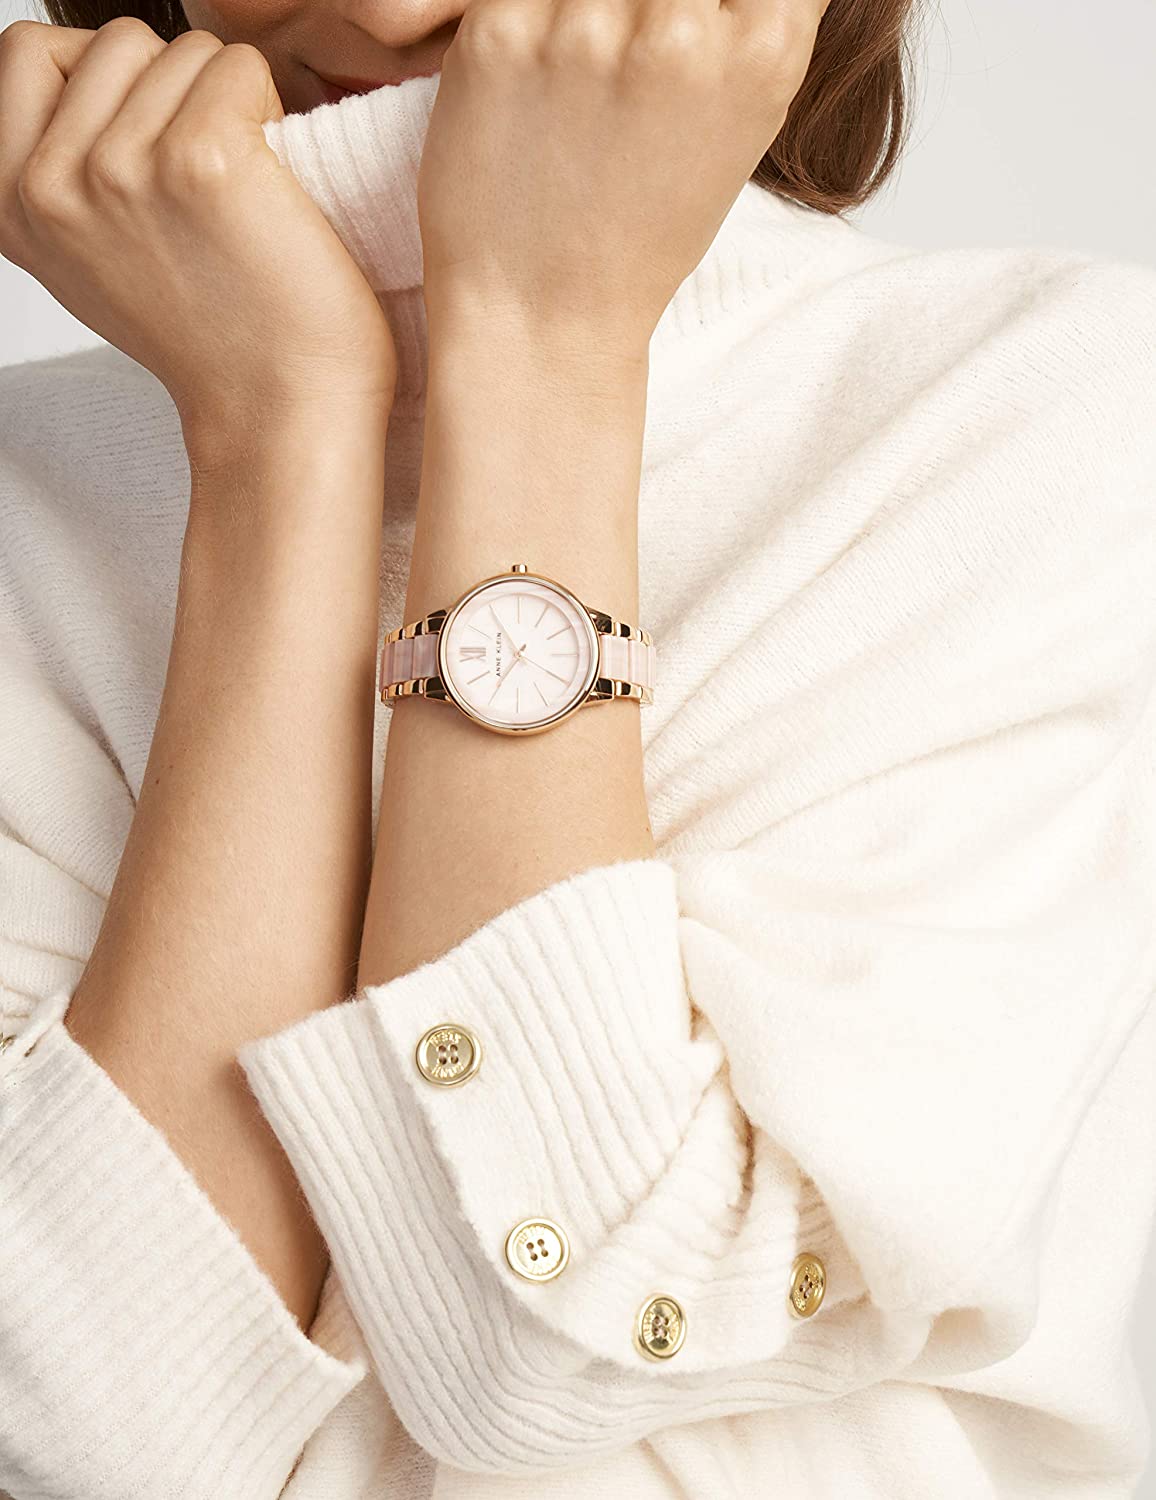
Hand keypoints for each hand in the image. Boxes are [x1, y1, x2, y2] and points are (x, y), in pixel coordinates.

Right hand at [0, 19, 396, 432]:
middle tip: (207, 177)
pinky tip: (273, 186)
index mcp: (8, 203)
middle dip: (173, 85)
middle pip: (114, 39)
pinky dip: (271, 109)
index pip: (27, 51)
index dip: (104, 76)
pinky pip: (239, 66)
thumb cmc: (211, 337)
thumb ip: (59, 172)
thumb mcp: (89, 256)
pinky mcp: (202, 159)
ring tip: (242, 191)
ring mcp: (120, 169)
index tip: (148, 141)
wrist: (280, 411)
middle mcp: (49, 185)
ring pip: (182, 49)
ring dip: (227, 100)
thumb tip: (71, 76)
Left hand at [417, 0, 829, 355]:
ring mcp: (586, 28)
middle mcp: (682, 31)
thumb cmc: (638, 227)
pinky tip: (533, 62)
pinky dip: (528, 10)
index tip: (687, 20)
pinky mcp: (500, 31)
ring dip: (590, 4)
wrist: (542, 314)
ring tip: (581, 57)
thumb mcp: (740, 120)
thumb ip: (754, 15)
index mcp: (765, 49)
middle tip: (629, 39)